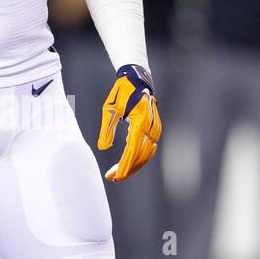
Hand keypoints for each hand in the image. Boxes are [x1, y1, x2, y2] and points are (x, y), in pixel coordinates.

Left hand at [97, 64, 161, 181]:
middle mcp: (151, 128)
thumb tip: (103, 148)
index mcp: (140, 123)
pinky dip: (139, 159)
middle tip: (113, 178)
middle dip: (127, 169)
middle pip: (140, 156)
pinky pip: (149, 149)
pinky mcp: (156, 130)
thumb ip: (107, 129)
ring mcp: (156, 130)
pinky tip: (128, 164)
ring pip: (146, 155)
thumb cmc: (122, 93)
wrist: (138, 80)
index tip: (115, 176)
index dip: (124, 166)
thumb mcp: (110, 108)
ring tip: (118, 174)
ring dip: (133, 167)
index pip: (132, 151)